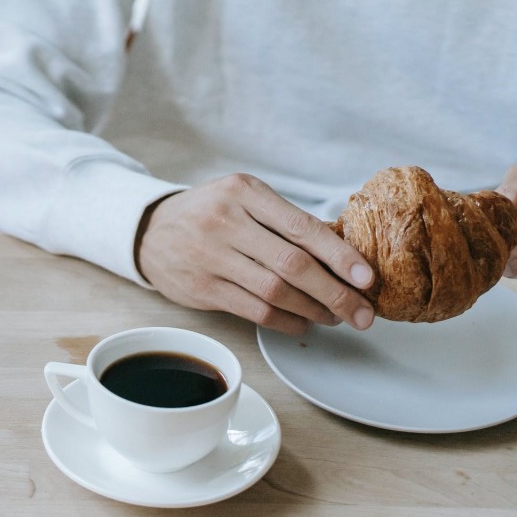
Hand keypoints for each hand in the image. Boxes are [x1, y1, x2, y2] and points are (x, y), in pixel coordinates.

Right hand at [136, 174, 376, 334]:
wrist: (150, 231)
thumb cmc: (208, 214)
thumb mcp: (242, 198)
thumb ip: (283, 220)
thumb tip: (342, 254)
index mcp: (245, 192)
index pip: (303, 227)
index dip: (340, 256)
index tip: (367, 278)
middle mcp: (226, 221)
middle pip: (293, 265)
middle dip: (336, 293)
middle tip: (363, 313)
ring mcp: (211, 256)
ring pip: (276, 291)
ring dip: (313, 310)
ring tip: (336, 317)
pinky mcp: (202, 287)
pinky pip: (254, 310)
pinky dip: (285, 321)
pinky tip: (302, 324)